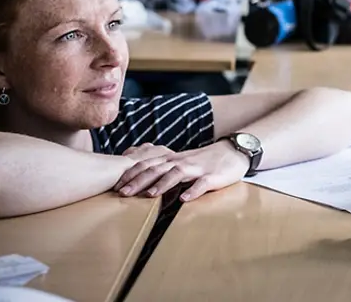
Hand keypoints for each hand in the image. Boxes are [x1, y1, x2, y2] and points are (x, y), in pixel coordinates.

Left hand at [114, 141, 249, 201]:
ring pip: (177, 173)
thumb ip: (166, 169)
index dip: (132, 174)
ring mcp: (198, 168)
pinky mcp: (214, 176)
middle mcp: (183, 162)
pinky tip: (185, 199)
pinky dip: (193, 190)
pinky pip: (203, 183)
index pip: (148, 164)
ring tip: (149, 195)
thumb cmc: (207, 160)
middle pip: (157, 168)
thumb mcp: (184, 163)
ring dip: (162, 184)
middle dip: (139, 180)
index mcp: (174, 160)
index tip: (116, 186)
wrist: (234, 151)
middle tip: (122, 193)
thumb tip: (143, 181)